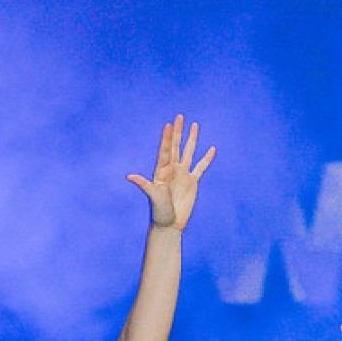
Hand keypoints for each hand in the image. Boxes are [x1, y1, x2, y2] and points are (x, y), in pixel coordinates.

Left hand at [126, 115, 213, 230]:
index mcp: (162, 170)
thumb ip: (143, 184)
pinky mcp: (192, 182)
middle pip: (176, 146)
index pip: (165, 150)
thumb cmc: (158, 210)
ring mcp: (183, 175)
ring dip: (191, 139)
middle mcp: (172, 169)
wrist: (169, 223)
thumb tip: (129, 176)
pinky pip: (201, 167)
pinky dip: (206, 159)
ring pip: (188, 152)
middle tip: (180, 117)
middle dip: (178, 132)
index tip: (169, 125)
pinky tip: (211, 149)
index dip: (167, 138)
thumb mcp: (152, 195)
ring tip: (195, 125)